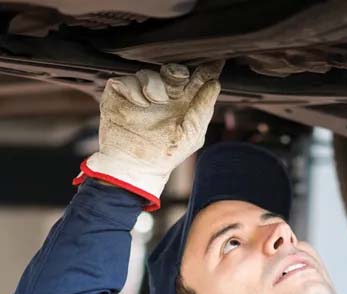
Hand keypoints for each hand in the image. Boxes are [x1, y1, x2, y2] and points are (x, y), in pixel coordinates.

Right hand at [73, 61, 222, 210]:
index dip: (206, 70)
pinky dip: (135, 90)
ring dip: (155, 86)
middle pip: (174, 71)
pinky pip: (128, 79)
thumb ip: (203, 109)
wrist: (134, 166)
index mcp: (185, 104)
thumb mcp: (191, 135)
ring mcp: (143, 93)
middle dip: (177, 73)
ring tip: (154, 104)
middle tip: (177, 85)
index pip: (198, 80)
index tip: (214, 63)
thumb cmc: (166, 155)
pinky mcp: (121, 93)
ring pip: (150, 73)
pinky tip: (140, 104)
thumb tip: (215, 84)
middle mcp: (165, 95)